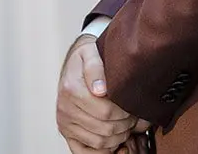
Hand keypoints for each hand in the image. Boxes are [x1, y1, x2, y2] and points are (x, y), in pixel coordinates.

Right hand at [56, 35, 137, 151]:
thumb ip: (95, 68)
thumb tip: (100, 89)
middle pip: (105, 128)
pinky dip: (103, 152)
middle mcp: (65, 108)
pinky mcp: (67, 133)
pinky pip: (84, 152)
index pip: (106, 111)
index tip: (132, 106)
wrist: (74, 64)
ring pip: (99, 142)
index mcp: (71, 89)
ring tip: (125, 125)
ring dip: (118, 137)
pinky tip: (115, 142)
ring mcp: (65, 123)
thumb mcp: (90, 53)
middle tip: (132, 116)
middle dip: (125, 125)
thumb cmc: (86, 59)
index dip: (125, 112)